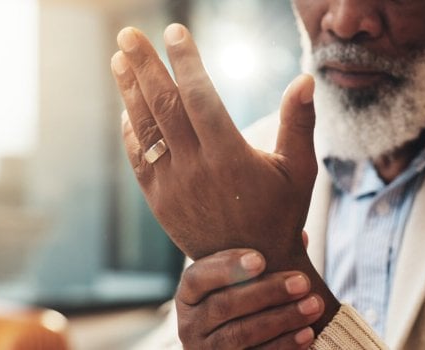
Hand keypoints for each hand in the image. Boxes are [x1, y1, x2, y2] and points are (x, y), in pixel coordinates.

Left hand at [110, 23, 316, 264]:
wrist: (253, 267)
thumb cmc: (282, 213)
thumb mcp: (300, 169)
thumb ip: (299, 122)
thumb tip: (306, 78)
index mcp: (231, 157)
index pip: (201, 97)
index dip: (186, 62)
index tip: (175, 32)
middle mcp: (197, 169)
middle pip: (164, 107)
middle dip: (145, 66)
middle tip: (129, 34)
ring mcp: (173, 186)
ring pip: (146, 129)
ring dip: (130, 92)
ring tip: (118, 59)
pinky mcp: (159, 201)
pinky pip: (139, 159)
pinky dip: (131, 132)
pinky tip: (127, 108)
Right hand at [176, 249, 323, 348]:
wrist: (239, 346)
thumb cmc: (244, 302)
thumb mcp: (244, 281)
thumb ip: (265, 259)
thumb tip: (301, 238)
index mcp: (189, 295)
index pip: (197, 277)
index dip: (227, 267)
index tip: (261, 259)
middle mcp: (190, 325)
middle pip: (224, 306)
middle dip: (267, 292)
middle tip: (302, 282)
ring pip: (240, 334)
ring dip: (281, 319)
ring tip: (313, 305)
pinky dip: (283, 345)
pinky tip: (307, 333)